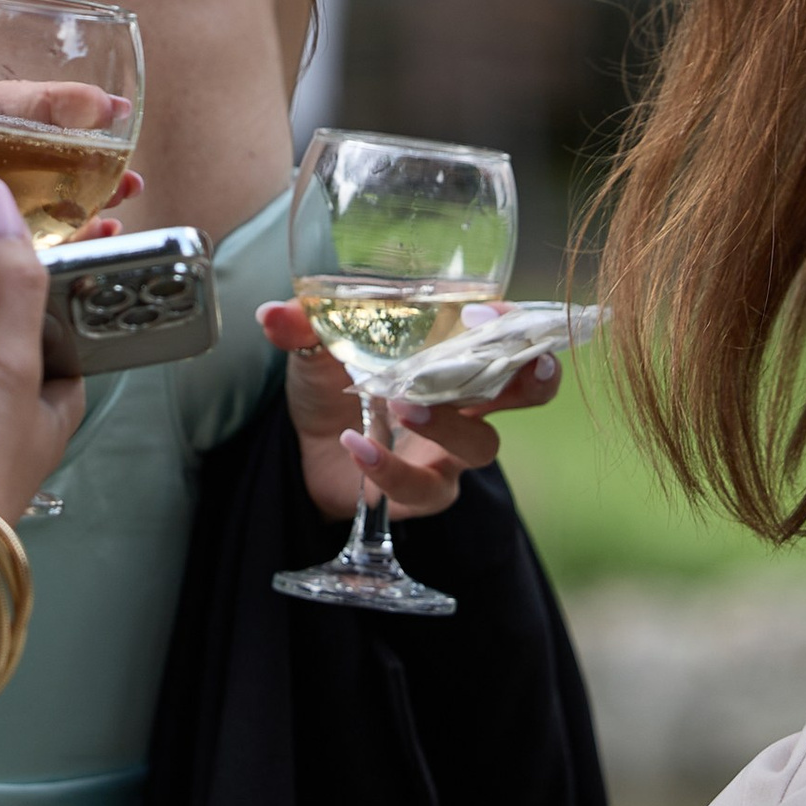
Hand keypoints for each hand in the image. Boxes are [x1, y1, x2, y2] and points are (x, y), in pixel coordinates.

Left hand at [256, 300, 560, 526]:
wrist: (305, 455)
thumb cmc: (331, 390)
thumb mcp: (315, 350)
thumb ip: (302, 326)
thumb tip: (271, 313)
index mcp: (455, 357)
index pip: (509, 334)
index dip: (516, 324)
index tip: (488, 314)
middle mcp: (467, 404)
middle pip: (530, 392)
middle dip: (534, 376)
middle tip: (516, 361)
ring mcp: (450, 453)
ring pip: (482, 445)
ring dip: (450, 424)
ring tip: (404, 403)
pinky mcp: (425, 492)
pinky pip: (422, 487)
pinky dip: (389, 466)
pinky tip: (356, 446)